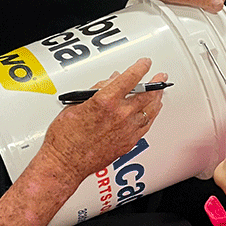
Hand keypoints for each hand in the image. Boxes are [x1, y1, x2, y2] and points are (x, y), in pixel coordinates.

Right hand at [36, 58, 164, 188]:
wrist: (65, 162)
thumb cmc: (65, 137)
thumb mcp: (77, 104)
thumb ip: (98, 90)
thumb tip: (111, 81)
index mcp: (106, 101)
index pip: (130, 78)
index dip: (140, 67)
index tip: (144, 63)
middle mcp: (120, 115)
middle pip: (146, 94)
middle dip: (156, 83)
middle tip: (160, 77)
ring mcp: (127, 130)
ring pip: (150, 110)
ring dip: (156, 99)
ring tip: (160, 92)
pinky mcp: (129, 143)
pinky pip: (146, 125)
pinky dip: (151, 115)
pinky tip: (153, 112)